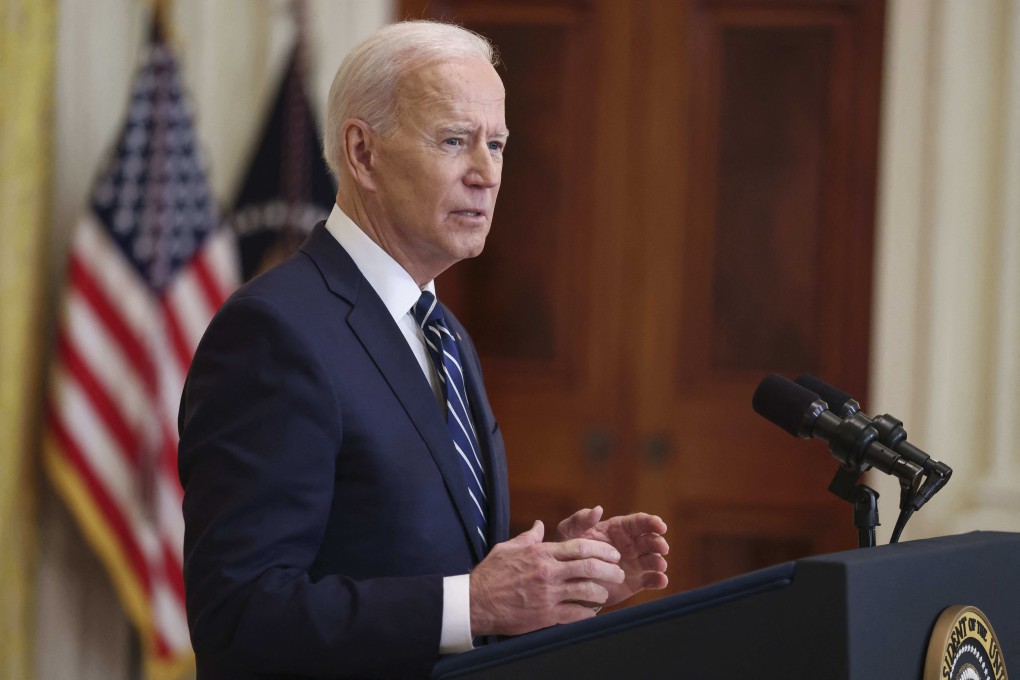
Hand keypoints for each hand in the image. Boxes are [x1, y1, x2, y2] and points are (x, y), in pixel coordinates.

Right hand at [470, 520, 625, 636]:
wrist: (476, 601)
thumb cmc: (491, 573)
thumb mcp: (509, 548)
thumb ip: (529, 537)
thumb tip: (541, 525)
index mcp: (542, 553)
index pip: (580, 547)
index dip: (602, 549)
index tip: (613, 554)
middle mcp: (548, 572)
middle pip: (590, 567)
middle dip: (611, 569)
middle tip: (619, 573)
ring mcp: (548, 594)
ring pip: (586, 591)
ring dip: (601, 592)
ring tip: (605, 593)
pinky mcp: (545, 615)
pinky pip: (575, 614)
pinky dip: (587, 613)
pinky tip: (592, 612)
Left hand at [557, 506, 668, 606]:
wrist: (568, 580)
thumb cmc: (569, 550)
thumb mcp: (569, 532)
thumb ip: (581, 520)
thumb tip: (598, 508)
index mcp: (618, 529)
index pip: (639, 522)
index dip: (652, 522)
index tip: (660, 525)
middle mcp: (631, 545)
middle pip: (650, 540)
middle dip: (658, 542)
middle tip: (662, 547)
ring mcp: (635, 563)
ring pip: (653, 560)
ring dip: (659, 561)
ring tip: (660, 565)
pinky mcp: (635, 582)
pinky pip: (650, 580)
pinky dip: (658, 580)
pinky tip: (661, 581)